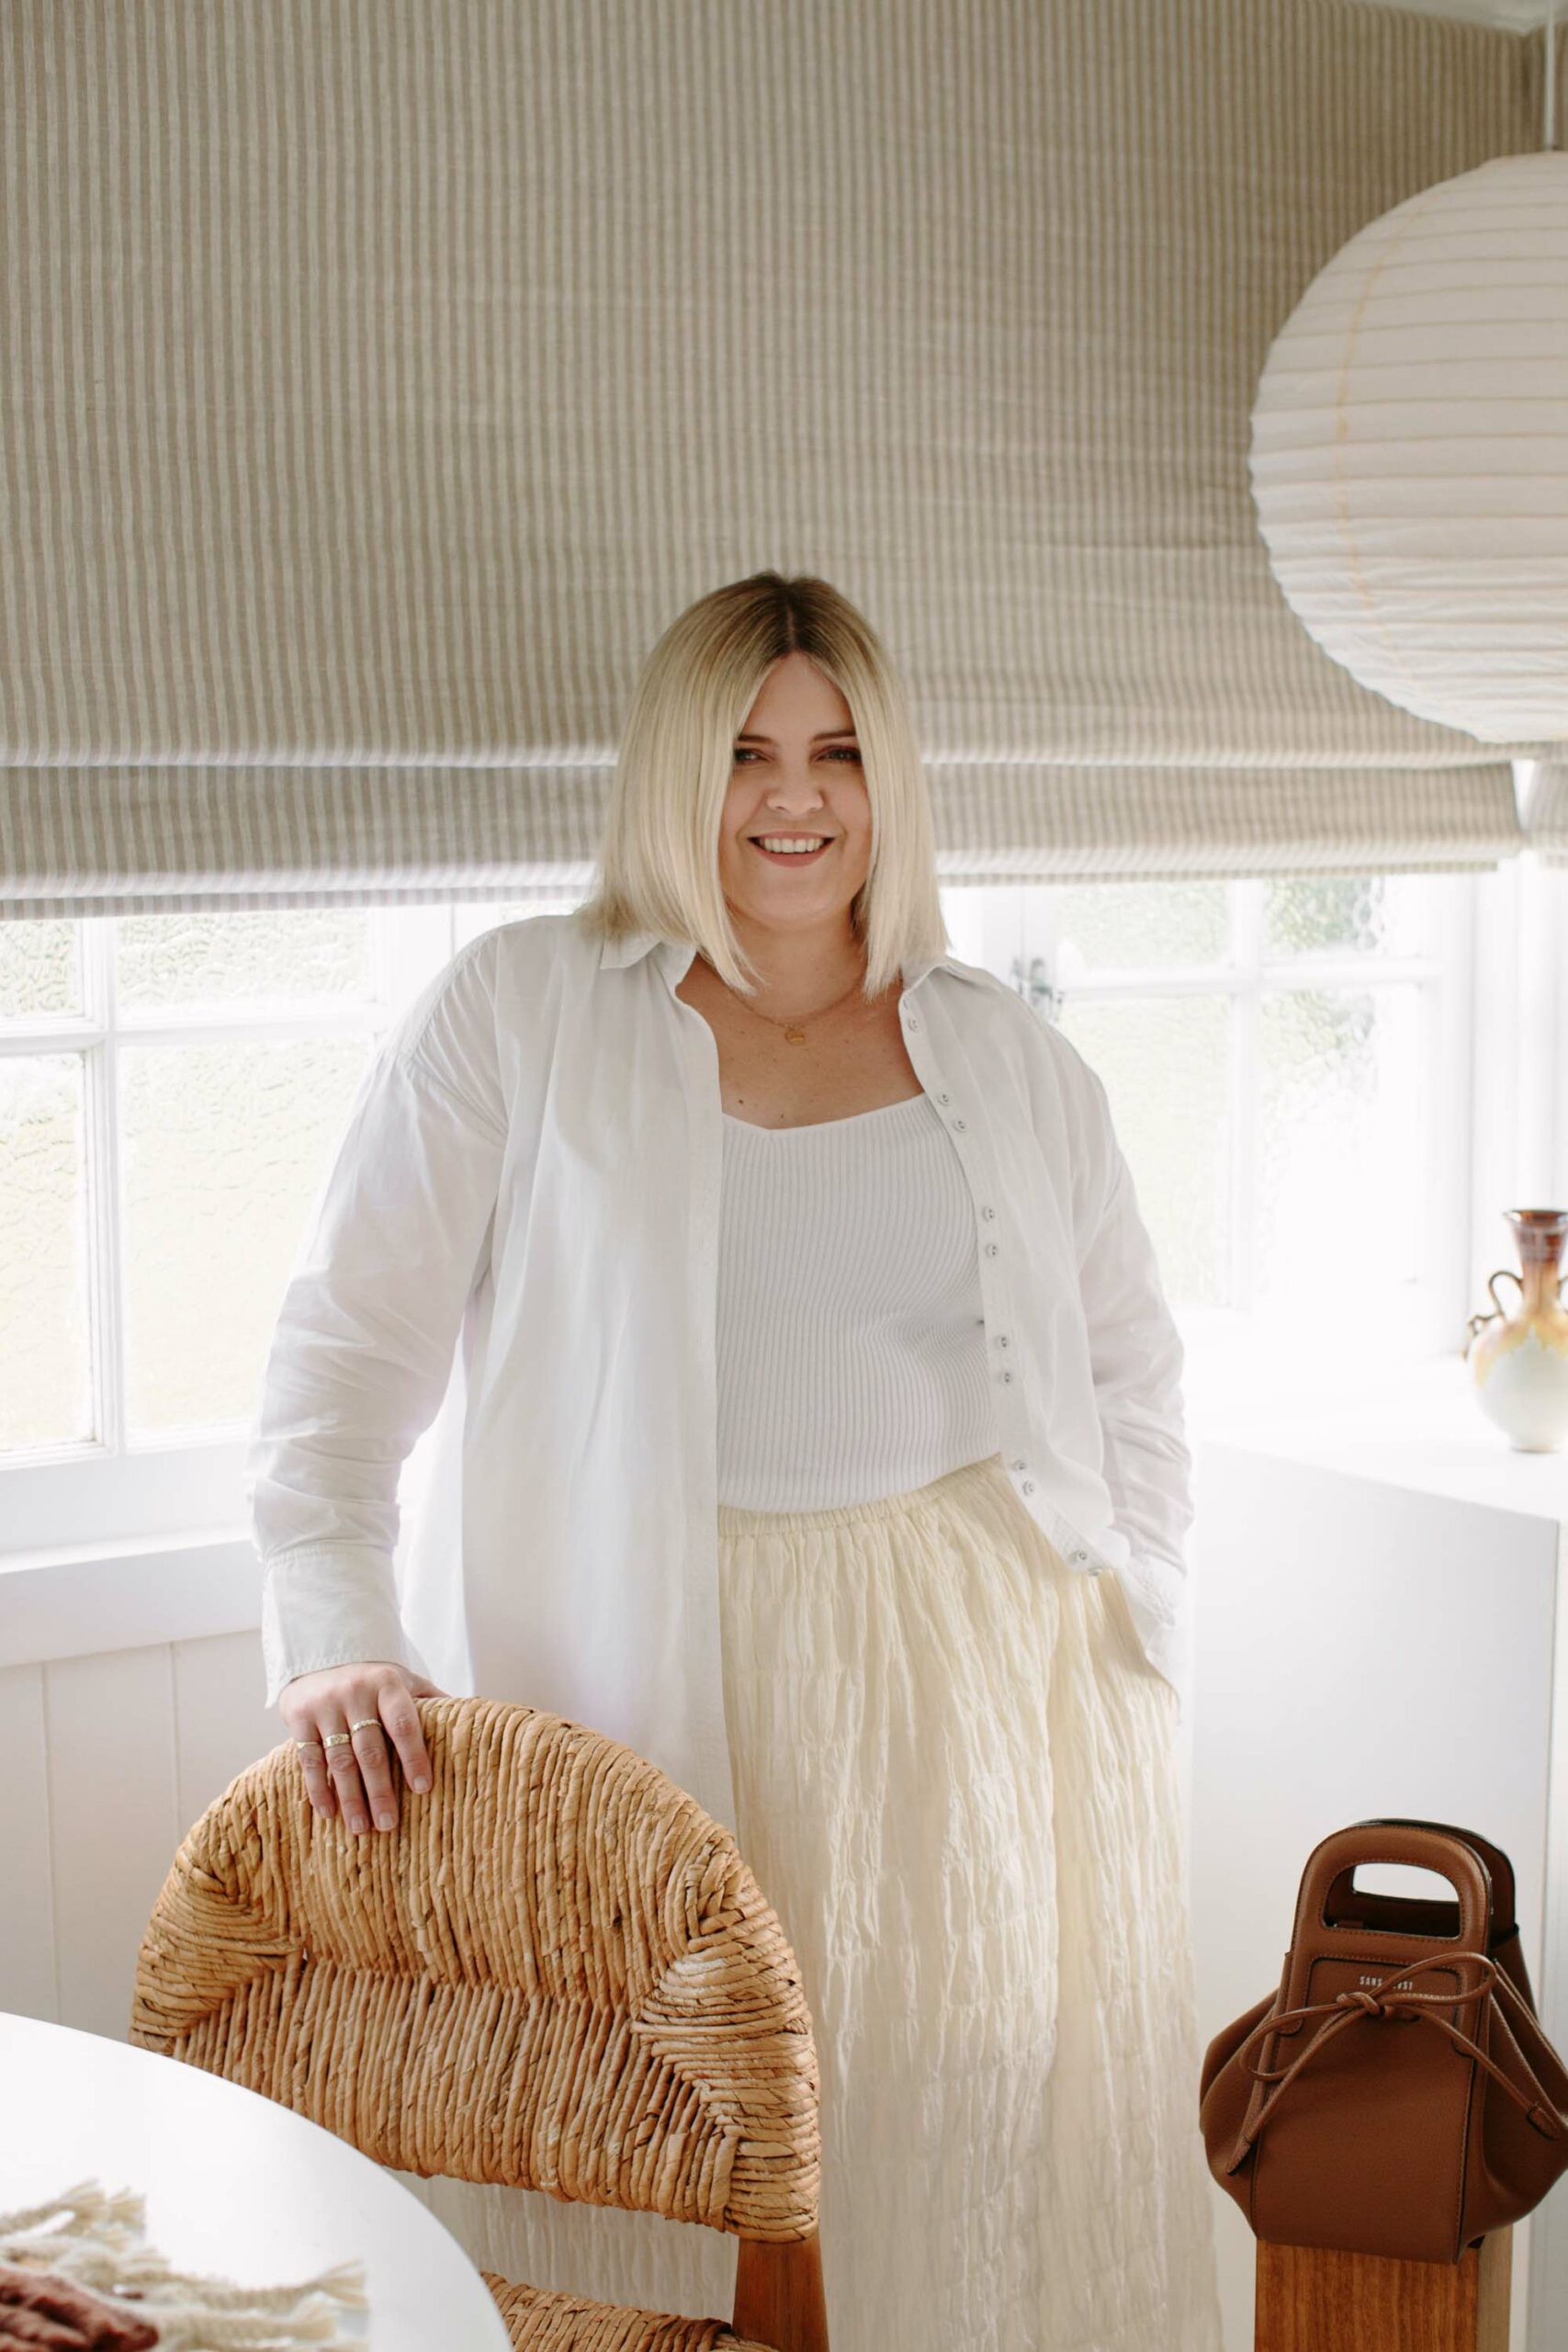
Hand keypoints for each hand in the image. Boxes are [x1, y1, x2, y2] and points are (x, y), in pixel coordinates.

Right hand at [279, 1661, 447, 1834]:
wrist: (321, 1657)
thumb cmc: (373, 1679)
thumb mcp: (404, 1681)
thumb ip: (432, 1699)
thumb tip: (476, 1712)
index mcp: (387, 1684)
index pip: (403, 1723)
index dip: (414, 1756)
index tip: (422, 1789)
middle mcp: (355, 1693)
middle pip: (370, 1749)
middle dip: (380, 1790)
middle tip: (388, 1825)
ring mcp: (325, 1705)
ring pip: (339, 1758)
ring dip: (350, 1797)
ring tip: (361, 1828)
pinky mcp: (299, 1716)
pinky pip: (309, 1757)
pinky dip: (318, 1788)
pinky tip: (329, 1812)